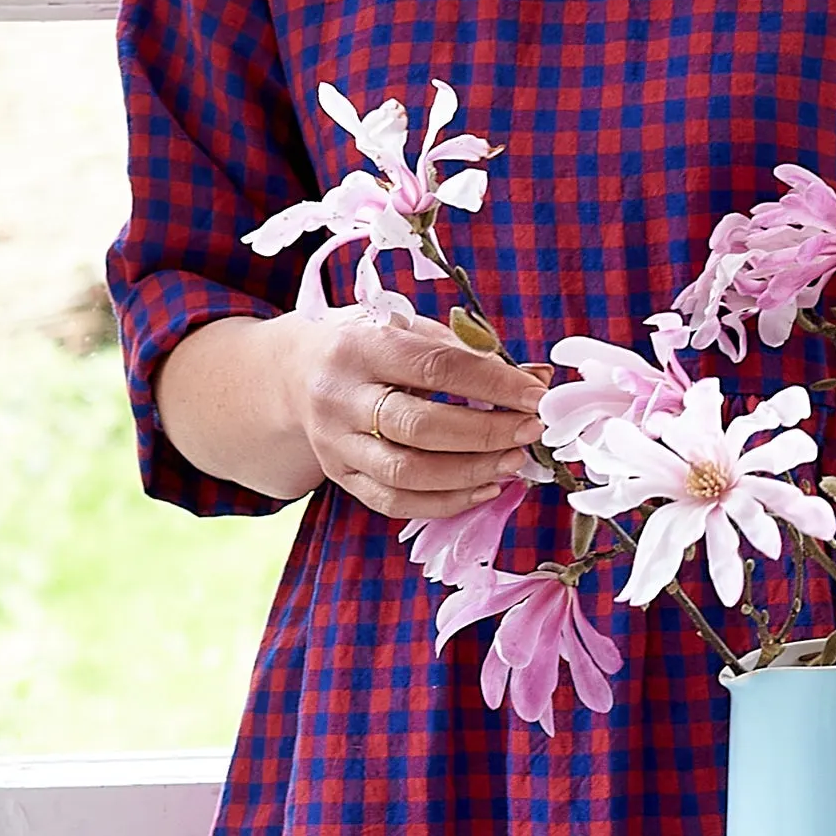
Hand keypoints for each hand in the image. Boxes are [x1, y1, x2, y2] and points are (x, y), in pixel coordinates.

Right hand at [290, 315, 550, 526]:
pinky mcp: (340, 477)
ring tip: (513, 462)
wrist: (296, 376)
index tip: (535, 395)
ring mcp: (336, 443)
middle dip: (484, 432)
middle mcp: (340, 397)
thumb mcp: (412, 333)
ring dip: (470, 472)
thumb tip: (539, 379)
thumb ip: (471, 352)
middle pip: (419, 426)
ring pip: (407, 472)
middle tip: (529, 432)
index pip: (435, 367)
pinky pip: (395, 503)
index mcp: (361, 347)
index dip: (492, 384)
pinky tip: (486, 489)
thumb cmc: (372, 348)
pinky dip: (447, 502)